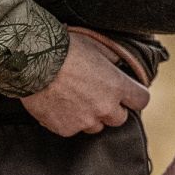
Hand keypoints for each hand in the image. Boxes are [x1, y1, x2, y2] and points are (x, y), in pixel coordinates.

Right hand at [22, 33, 150, 136]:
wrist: (32, 62)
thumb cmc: (64, 49)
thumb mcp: (95, 45)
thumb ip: (112, 60)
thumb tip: (119, 64)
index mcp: (117, 85)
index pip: (142, 100)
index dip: (135, 96)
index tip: (128, 94)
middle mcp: (105, 107)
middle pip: (120, 119)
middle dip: (111, 109)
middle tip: (96, 95)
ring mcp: (85, 120)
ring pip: (95, 126)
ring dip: (90, 116)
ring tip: (74, 99)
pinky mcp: (65, 129)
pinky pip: (72, 129)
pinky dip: (67, 120)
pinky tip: (57, 104)